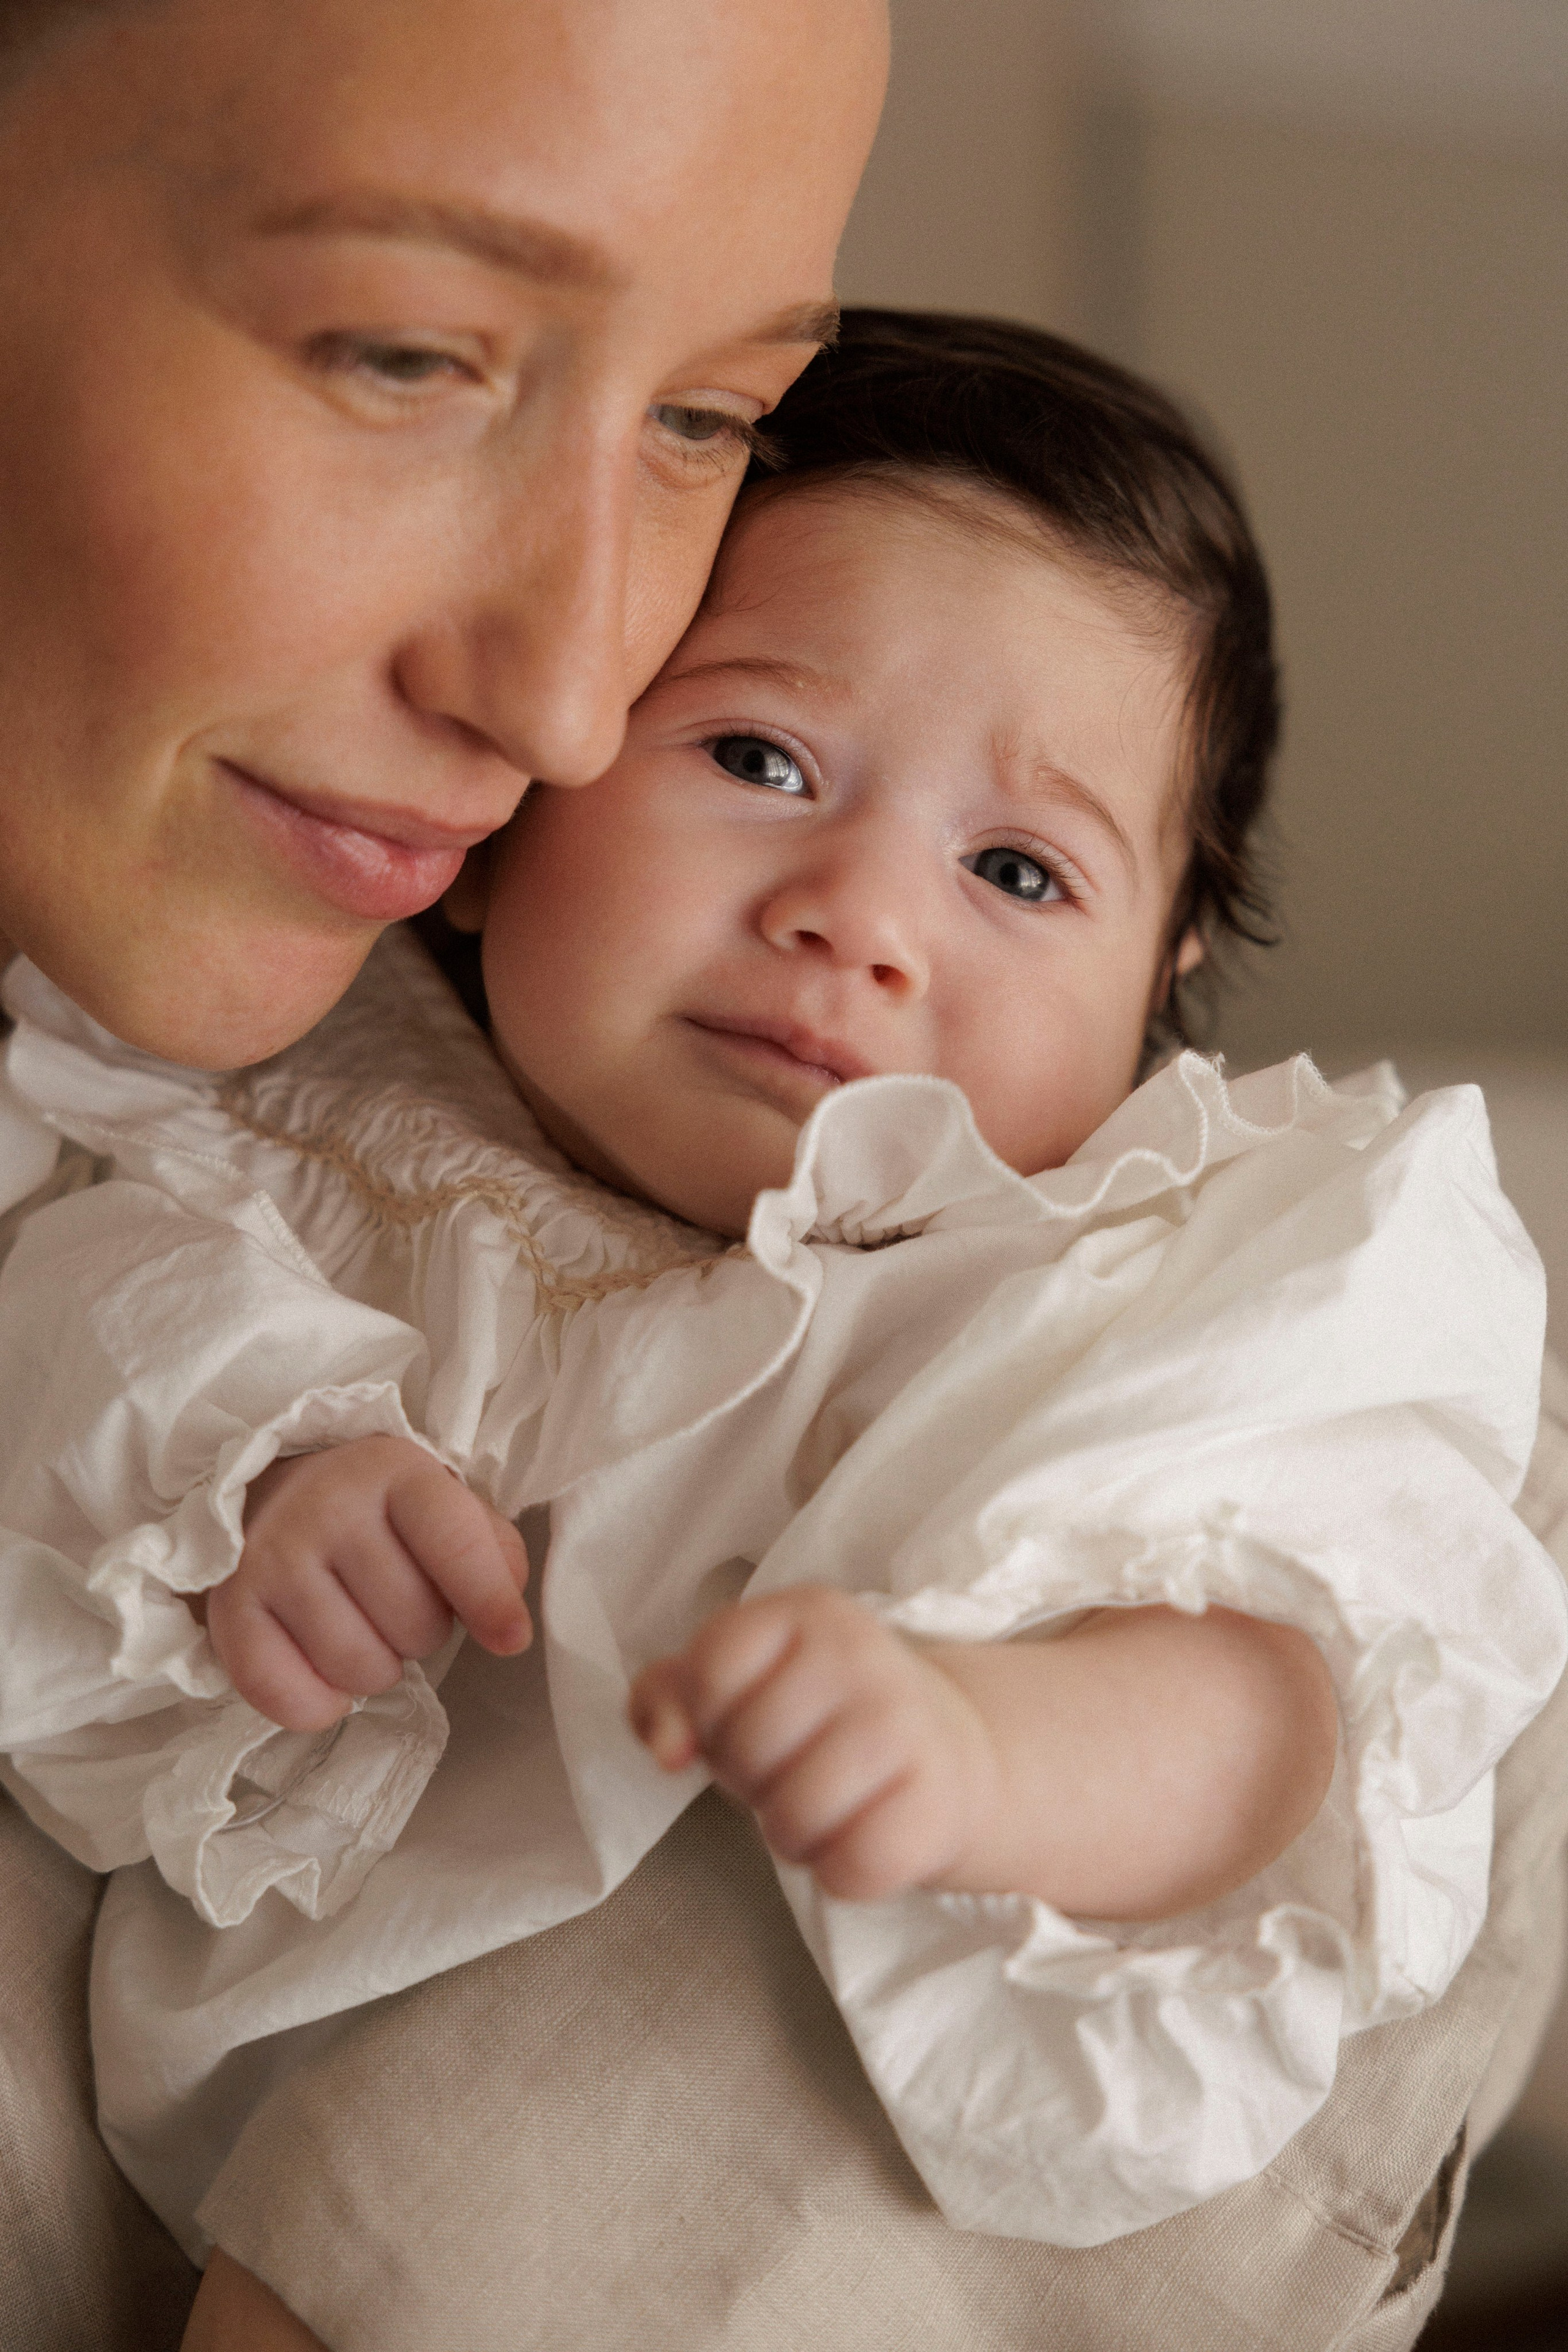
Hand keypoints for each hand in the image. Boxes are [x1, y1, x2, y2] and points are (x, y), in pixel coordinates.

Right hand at [203, 1436, 530, 1731]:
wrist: (271, 1493)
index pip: (453, 1541)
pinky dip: (317, 1704)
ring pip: (359, 1670)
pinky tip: (322, 1669)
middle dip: (422, 1631)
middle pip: (414, 1626)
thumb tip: (507, 1620)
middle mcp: (327, 1508)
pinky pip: (290, 1698)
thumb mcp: (440, 1503)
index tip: (512, 1639)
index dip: (490, 1599)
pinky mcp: (230, 1608)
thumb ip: (490, 1550)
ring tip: (361, 1626)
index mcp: (393, 1471)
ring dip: (375, 1667)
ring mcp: (272, 1559)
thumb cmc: (375, 1510)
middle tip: (396, 1602)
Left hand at [629, 1586, 999, 1901]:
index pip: (710, 1670)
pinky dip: (840, 1873)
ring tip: (819, 1804)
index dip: (709, 1715)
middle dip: (750, 1780)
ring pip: (791, 1820)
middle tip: (789, 1767)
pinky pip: (851, 1869)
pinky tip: (858, 1837)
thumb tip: (666, 1753)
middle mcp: (861, 1655)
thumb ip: (667, 1697)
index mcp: (805, 1611)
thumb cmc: (814, 1715)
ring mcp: (904, 1726)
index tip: (743, 1717)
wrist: (941, 1748)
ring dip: (790, 1834)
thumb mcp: (736, 1681)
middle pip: (745, 1751)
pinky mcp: (937, 1802)